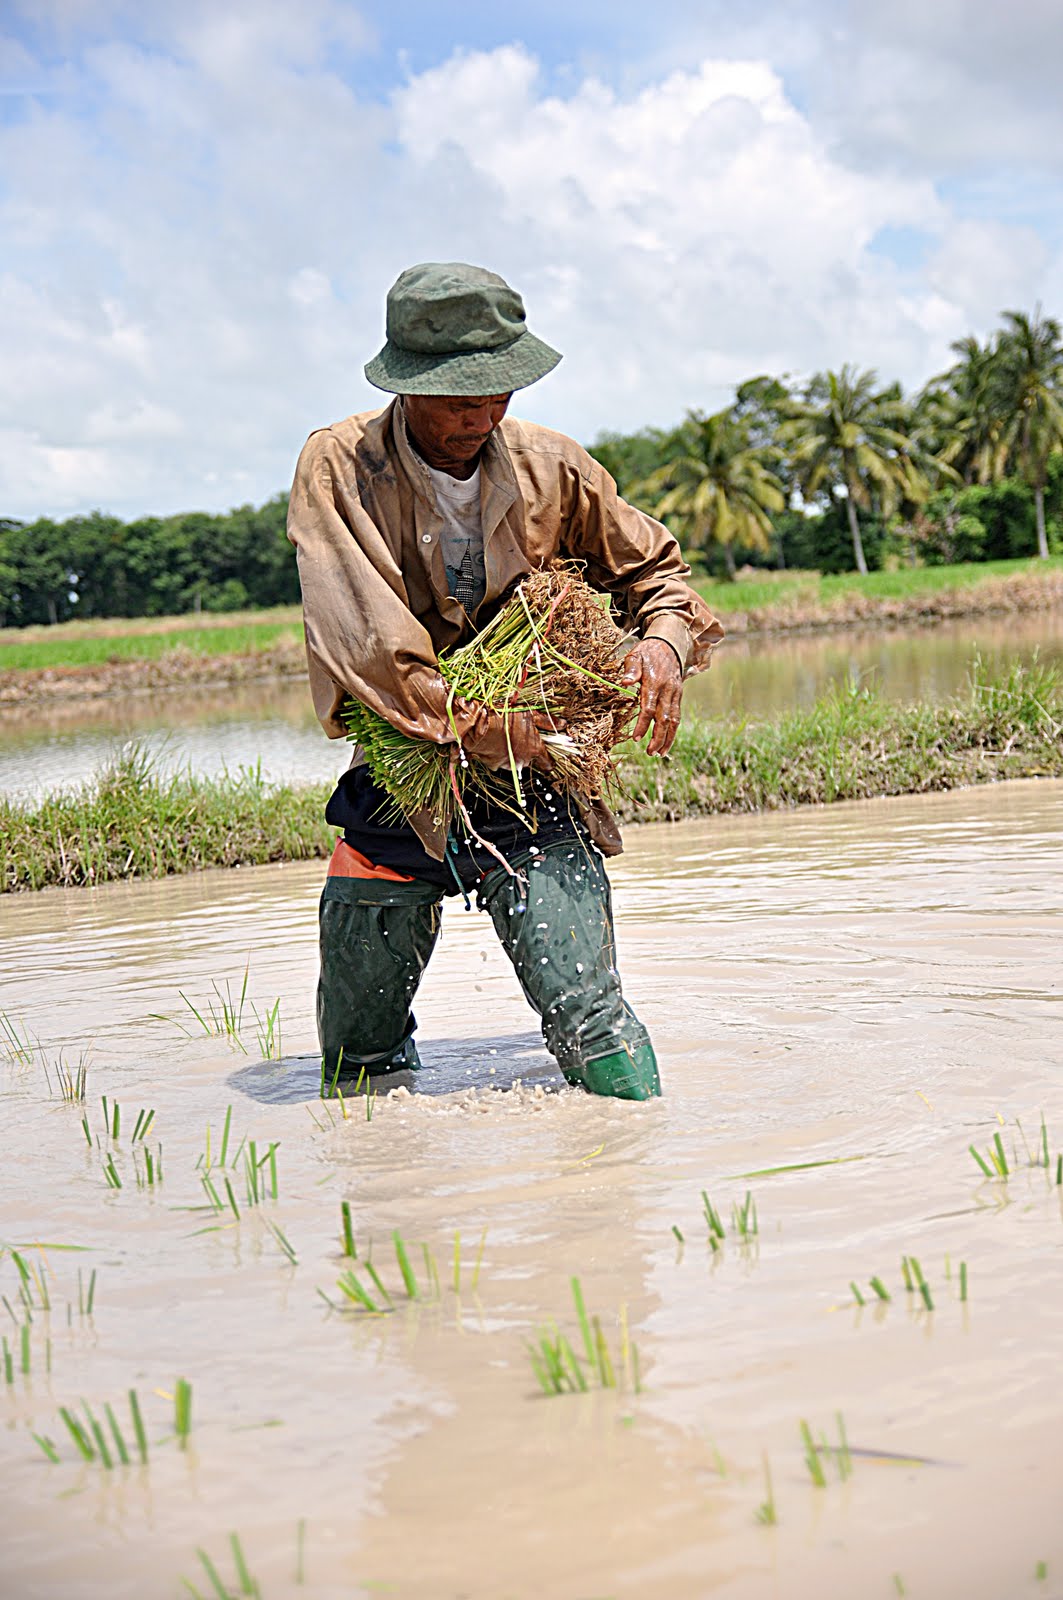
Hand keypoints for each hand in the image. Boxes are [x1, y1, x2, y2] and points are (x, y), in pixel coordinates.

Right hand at [462, 707, 554, 772]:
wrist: (480, 725)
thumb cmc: (507, 717)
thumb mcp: (530, 714)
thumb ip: (547, 723)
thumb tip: (563, 725)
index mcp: (535, 750)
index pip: (548, 764)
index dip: (549, 761)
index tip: (547, 758)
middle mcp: (524, 761)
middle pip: (530, 761)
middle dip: (527, 752)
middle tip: (520, 738)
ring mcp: (509, 764)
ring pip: (515, 761)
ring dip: (513, 753)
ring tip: (505, 738)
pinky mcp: (495, 765)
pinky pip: (500, 761)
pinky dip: (499, 754)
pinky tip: (495, 742)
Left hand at [620, 639, 682, 755]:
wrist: (669, 644)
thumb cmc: (648, 652)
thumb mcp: (636, 655)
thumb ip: (630, 669)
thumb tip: (624, 682)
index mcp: (655, 682)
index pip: (649, 708)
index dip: (642, 724)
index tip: (635, 738)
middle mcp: (667, 690)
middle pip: (664, 719)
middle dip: (658, 737)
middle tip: (650, 752)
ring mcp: (675, 694)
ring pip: (674, 720)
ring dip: (667, 739)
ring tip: (659, 754)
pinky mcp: (678, 696)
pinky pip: (677, 716)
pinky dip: (672, 731)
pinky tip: (666, 743)